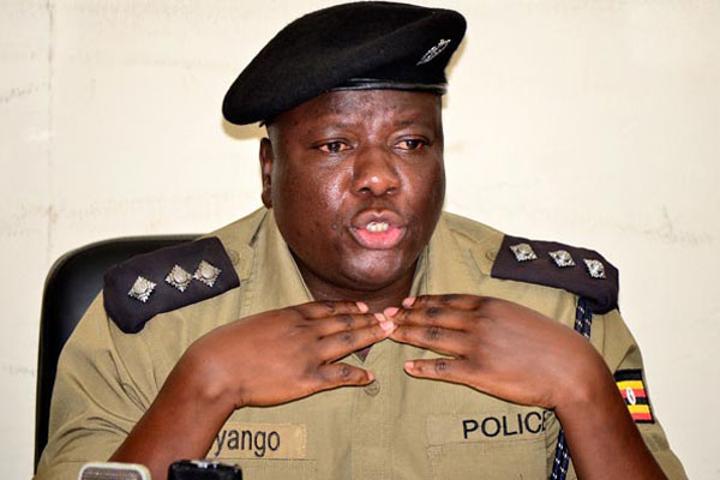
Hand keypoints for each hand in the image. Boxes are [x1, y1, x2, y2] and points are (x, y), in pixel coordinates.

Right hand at [182, 300, 393, 408]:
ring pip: (348, 341)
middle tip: (389, 316)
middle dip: (369, 318)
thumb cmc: (227, 345)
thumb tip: (282, 326)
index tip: (363, 305)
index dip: (349, 306)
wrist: (216, 368)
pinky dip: (356, 375)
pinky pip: (339, 375)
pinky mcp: (306, 378)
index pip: (328, 307)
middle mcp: (304, 330)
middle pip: (345, 320)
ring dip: (371, 336)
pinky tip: (369, 376)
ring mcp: (308, 354)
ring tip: (388, 333)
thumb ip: (275, 324)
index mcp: (290, 315)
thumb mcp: (255, 323)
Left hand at [388, 294, 606, 409]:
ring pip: (432, 337)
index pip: (446, 300)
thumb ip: (495, 313)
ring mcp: (477, 345)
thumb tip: (478, 312)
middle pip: (433, 315)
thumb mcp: (520, 315)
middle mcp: (478, 321)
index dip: (423, 301)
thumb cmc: (550, 341)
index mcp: (488, 305)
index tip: (406, 302)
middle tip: (385, 315)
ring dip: (407, 334)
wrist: (571, 367)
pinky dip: (423, 366)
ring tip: (388, 334)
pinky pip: (443, 368)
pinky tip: (409, 366)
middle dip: (406, 315)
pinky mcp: (479, 371)